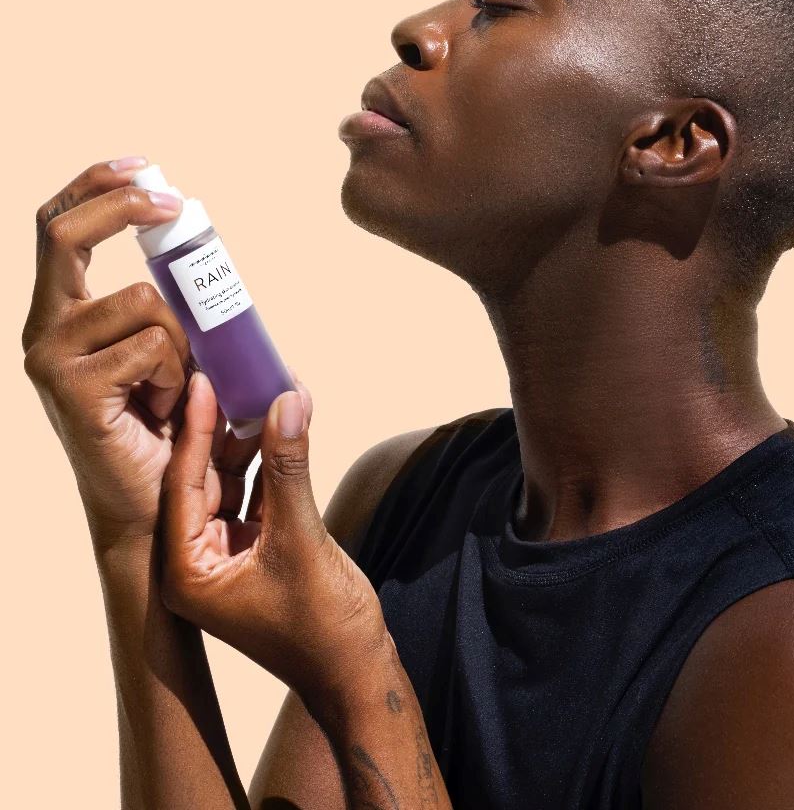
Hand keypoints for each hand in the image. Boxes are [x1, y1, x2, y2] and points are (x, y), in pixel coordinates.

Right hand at [22, 158, 200, 548]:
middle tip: (173, 206)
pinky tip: (167, 404)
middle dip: (124, 204)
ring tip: (176, 383)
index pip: (57, 227)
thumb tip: (198, 245)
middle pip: (64, 233)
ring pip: (144, 301)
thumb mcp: (170, 351)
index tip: (144, 165)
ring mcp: (50, 357)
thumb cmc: (169, 424)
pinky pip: (154, 346)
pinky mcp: (71, 389)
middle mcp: (43, 328)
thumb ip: (170, 306)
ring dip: (182, 339)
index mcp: (61, 313)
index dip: (96, 186)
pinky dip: (179, 371)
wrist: (155, 502)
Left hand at [157, 370, 387, 697]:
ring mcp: (227, 557)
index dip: (195, 429)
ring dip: (250, 441)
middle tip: (230, 375)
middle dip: (221, 427)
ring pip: (231, 483)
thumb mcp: (302, 539)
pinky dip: (271, 462)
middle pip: (202, 478)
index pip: (183, 485)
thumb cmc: (322, 626)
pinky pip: (257, 494)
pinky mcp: (257, 550)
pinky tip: (284, 426)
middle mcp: (198, 563)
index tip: (203, 381)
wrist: (356, 670)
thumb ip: (290, 467)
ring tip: (261, 390)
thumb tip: (286, 400)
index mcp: (188, 572)